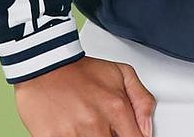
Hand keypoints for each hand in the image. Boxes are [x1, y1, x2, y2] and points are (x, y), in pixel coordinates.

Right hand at [14, 55, 155, 136]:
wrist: (45, 65)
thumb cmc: (82, 72)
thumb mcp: (121, 73)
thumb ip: (142, 100)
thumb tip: (148, 128)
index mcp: (116, 107)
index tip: (126, 135)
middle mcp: (96, 123)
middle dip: (110, 136)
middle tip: (103, 127)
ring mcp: (74, 133)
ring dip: (91, 136)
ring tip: (86, 125)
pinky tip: (73, 129)